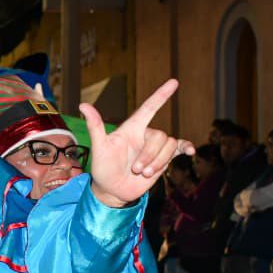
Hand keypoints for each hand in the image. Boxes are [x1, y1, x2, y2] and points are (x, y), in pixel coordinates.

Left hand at [81, 79, 194, 207]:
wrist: (112, 190)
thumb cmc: (103, 167)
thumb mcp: (99, 147)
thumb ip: (95, 126)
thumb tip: (82, 104)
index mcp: (131, 128)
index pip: (149, 108)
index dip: (161, 95)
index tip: (174, 82)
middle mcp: (145, 135)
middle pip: (160, 136)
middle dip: (149, 155)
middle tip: (135, 169)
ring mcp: (155, 148)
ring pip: (169, 145)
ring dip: (158, 161)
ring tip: (143, 173)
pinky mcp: (163, 159)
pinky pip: (179, 148)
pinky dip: (186, 148)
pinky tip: (190, 152)